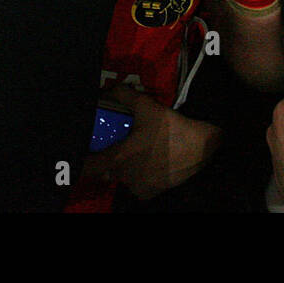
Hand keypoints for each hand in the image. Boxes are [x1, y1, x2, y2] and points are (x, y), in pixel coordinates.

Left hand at [80, 87, 222, 200]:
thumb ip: (123, 95)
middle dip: (106, 161)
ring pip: (122, 179)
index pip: (87, 169)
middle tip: (113, 146)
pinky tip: (149, 163)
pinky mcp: (152, 193)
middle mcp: (125, 178)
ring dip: (124, 169)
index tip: (83, 154)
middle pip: (105, 173)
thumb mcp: (147, 106)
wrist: (202, 149)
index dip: (81, 163)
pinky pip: (138, 186)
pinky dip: (139, 176)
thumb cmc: (171, 128)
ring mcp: (138, 188)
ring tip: (136, 153)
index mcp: (118, 159)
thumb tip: (107, 89)